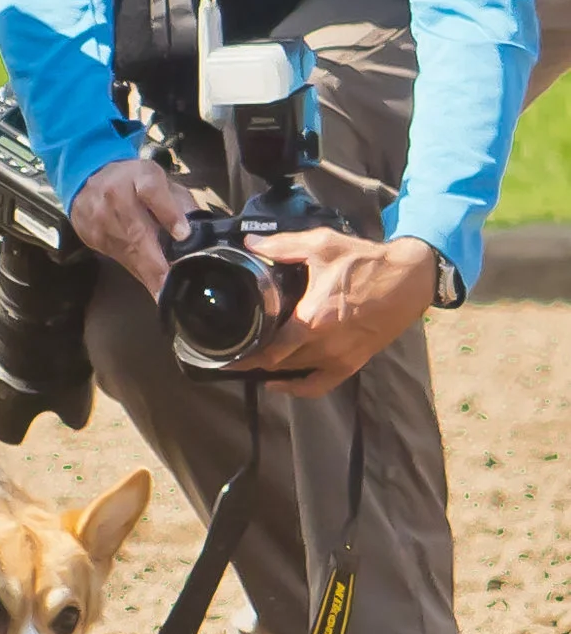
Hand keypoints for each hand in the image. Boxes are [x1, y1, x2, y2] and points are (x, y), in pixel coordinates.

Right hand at [70, 156, 194, 301]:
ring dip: (149, 273)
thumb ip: (180, 203)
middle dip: (156, 261)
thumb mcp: (161, 181)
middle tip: (172, 283)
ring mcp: (99, 216)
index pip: (152, 191)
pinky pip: (119, 258)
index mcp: (139, 175)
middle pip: (137, 230)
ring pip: (127, 250)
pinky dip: (138, 272)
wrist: (87, 179)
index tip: (183, 235)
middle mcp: (115, 194)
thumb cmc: (134, 181)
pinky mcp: (91, 235)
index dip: (168, 212)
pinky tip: (152, 285)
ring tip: (166, 291)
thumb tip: (201, 232)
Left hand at [246, 230, 437, 397]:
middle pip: (278, 365)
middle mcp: (325, 345)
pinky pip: (322, 385)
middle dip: (252, 363)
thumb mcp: (322, 245)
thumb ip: (283, 246)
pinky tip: (282, 384)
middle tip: (231, 355)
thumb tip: (250, 244)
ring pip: (296, 374)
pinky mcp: (354, 362)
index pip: (270, 349)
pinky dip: (300, 388)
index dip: (244, 356)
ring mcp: (341, 358)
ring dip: (272, 372)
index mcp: (313, 319)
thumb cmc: (366, 262)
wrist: (409, 279)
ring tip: (250, 363)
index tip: (225, 354)